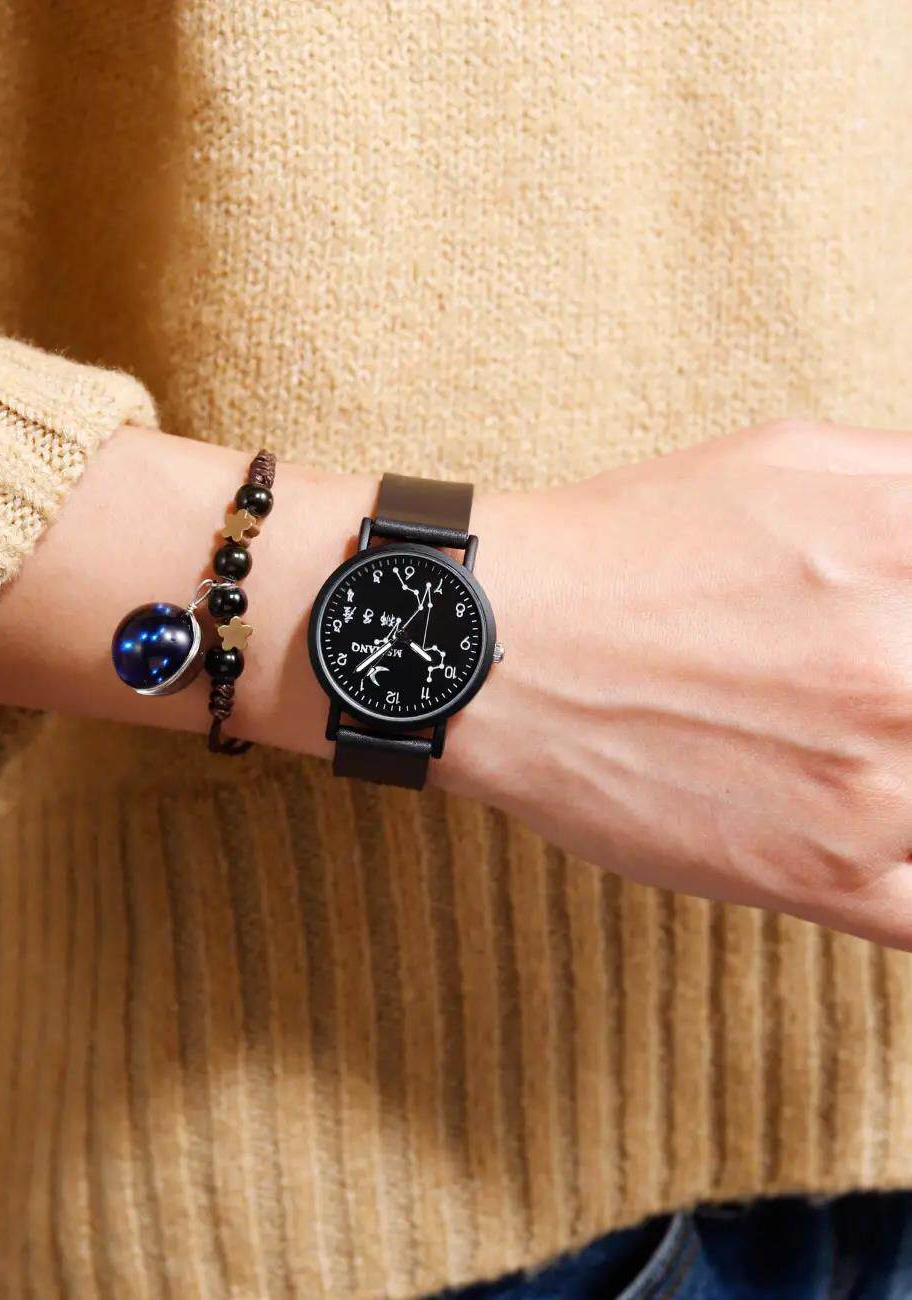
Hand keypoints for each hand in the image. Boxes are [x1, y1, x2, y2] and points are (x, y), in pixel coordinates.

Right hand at [453, 421, 911, 948]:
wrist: (494, 649)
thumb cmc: (628, 546)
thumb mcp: (794, 459)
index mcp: (908, 547)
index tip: (898, 648)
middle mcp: (906, 671)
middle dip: (906, 701)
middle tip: (854, 698)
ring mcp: (878, 788)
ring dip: (910, 776)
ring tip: (838, 752)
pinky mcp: (829, 881)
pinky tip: (881, 840)